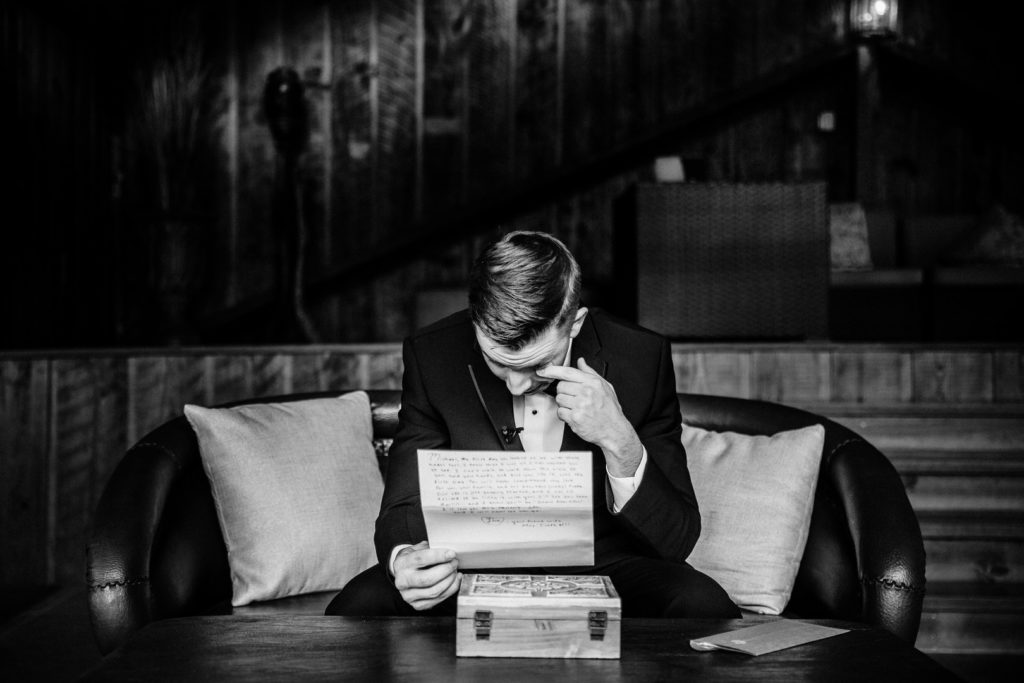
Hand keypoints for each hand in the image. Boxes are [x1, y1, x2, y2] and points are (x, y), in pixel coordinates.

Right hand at [393, 541, 461, 610]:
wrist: (403, 575)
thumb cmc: (412, 560)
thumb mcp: (415, 549)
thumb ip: (428, 548)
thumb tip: (446, 548)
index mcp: (401, 564)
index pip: (420, 559)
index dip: (438, 556)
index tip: (451, 554)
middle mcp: (402, 582)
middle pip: (428, 579)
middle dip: (446, 570)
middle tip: (455, 562)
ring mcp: (409, 596)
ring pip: (435, 591)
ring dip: (450, 580)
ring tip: (455, 570)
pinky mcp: (417, 605)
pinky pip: (438, 599)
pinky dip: (451, 589)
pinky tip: (455, 579)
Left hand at [537, 358, 642, 476]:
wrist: (614, 430)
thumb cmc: (609, 409)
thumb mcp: (605, 386)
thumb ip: (590, 373)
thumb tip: (580, 362)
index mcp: (593, 383)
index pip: (568, 372)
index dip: (553, 370)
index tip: (544, 370)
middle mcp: (587, 392)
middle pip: (561, 386)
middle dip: (564, 392)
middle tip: (573, 397)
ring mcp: (580, 406)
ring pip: (559, 399)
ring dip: (564, 404)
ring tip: (576, 407)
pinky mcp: (575, 418)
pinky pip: (560, 412)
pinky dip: (565, 415)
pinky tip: (575, 415)